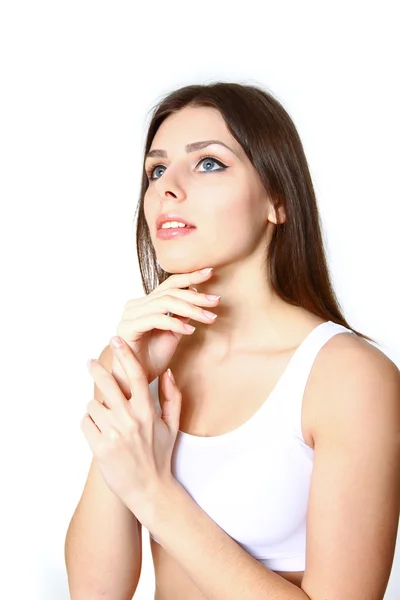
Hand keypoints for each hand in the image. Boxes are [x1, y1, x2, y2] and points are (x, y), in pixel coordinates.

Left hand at [81, 336, 181, 525]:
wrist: (149, 490)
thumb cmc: (160, 455)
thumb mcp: (173, 426)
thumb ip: (172, 397)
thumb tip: (167, 372)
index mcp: (148, 411)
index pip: (136, 375)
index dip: (125, 354)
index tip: (116, 340)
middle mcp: (130, 420)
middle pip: (108, 384)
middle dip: (97, 369)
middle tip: (90, 362)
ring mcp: (113, 434)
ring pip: (93, 404)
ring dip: (96, 407)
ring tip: (105, 418)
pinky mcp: (99, 448)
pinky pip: (86, 422)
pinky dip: (89, 424)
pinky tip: (100, 432)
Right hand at [112, 267, 219, 396]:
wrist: (136, 381)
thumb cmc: (154, 358)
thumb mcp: (174, 333)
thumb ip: (182, 315)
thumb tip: (197, 295)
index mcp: (146, 303)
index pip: (170, 284)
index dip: (190, 276)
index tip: (210, 272)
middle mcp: (136, 305)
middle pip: (170, 292)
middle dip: (196, 296)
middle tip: (215, 302)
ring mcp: (130, 315)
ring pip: (165, 303)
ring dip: (190, 309)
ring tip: (208, 317)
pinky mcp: (128, 327)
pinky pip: (156, 319)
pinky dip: (175, 323)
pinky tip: (190, 330)